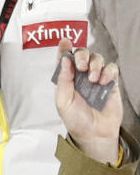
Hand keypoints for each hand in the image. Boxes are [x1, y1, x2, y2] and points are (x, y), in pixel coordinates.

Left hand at [55, 39, 121, 163]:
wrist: (94, 133)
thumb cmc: (76, 120)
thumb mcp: (63, 102)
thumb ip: (63, 80)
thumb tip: (64, 59)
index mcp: (67, 80)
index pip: (65, 60)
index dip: (64, 49)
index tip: (64, 41)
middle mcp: (81, 76)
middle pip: (83, 54)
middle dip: (82, 55)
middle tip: (81, 67)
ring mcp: (96, 78)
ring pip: (98, 58)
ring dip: (95, 65)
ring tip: (92, 80)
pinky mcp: (110, 82)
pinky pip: (111, 68)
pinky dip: (107, 71)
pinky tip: (102, 82)